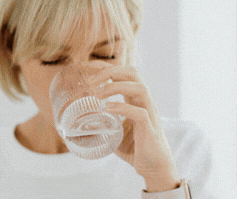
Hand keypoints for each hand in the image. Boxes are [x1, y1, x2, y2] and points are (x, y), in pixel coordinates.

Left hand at [89, 64, 179, 191]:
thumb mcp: (115, 134)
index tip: (89, 69)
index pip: (124, 74)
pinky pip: (140, 112)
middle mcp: (144, 102)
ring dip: (116, 87)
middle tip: (90, 81)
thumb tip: (82, 126)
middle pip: (133, 73)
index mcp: (135, 100)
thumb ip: (102, 127)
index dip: (107, 67)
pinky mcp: (150, 129)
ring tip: (98, 94)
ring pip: (140, 88)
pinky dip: (122, 108)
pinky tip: (107, 109)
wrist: (155, 168)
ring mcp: (149, 114)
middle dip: (110, 71)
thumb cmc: (136, 149)